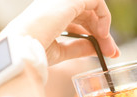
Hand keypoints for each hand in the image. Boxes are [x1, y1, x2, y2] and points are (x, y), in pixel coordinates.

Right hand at [0, 0, 119, 65]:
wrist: (23, 47)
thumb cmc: (34, 50)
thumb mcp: (62, 50)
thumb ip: (79, 47)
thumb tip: (97, 50)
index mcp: (51, 14)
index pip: (78, 20)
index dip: (93, 34)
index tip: (104, 51)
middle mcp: (57, 4)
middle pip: (88, 15)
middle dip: (103, 34)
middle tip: (112, 52)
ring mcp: (63, 0)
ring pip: (94, 8)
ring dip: (104, 29)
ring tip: (108, 47)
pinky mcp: (71, 0)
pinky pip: (96, 2)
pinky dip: (104, 17)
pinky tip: (103, 34)